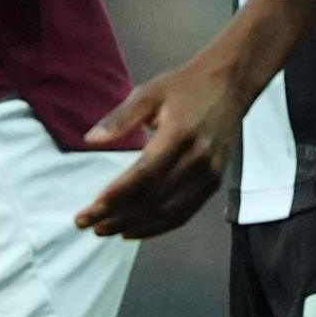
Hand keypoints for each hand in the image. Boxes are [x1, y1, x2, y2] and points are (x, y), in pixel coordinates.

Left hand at [74, 56, 250, 238]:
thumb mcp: (148, 93)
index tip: (90, 209)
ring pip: (169, 212)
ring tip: (104, 230)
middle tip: (86, 224)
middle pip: (154, 199)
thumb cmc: (184, 87)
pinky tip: (135, 230)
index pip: (143, 176)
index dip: (116, 196)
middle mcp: (197, 161)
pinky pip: (185, 213)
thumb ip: (119, 118)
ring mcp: (208, 175)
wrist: (229, 86)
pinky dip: (159, 226)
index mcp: (178, 136)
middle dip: (117, 215)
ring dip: (135, 226)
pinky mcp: (214, 183)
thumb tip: (91, 140)